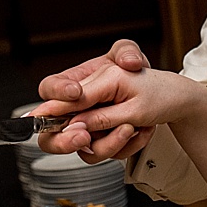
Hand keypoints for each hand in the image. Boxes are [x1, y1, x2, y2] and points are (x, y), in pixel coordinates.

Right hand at [35, 41, 152, 163]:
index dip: (57, 94)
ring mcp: (87, 127)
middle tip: (84, 136)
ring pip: (80, 148)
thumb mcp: (131, 55)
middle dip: (64, 139)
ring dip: (105, 144)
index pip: (49, 88)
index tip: (75, 93)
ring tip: (129, 129)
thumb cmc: (136, 72)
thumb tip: (119, 67)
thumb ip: (124, 53)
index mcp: (75, 81)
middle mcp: (76, 108)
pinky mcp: (100, 140)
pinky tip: (140, 132)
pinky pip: (103, 153)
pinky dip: (123, 146)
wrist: (157, 94)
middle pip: (49, 132)